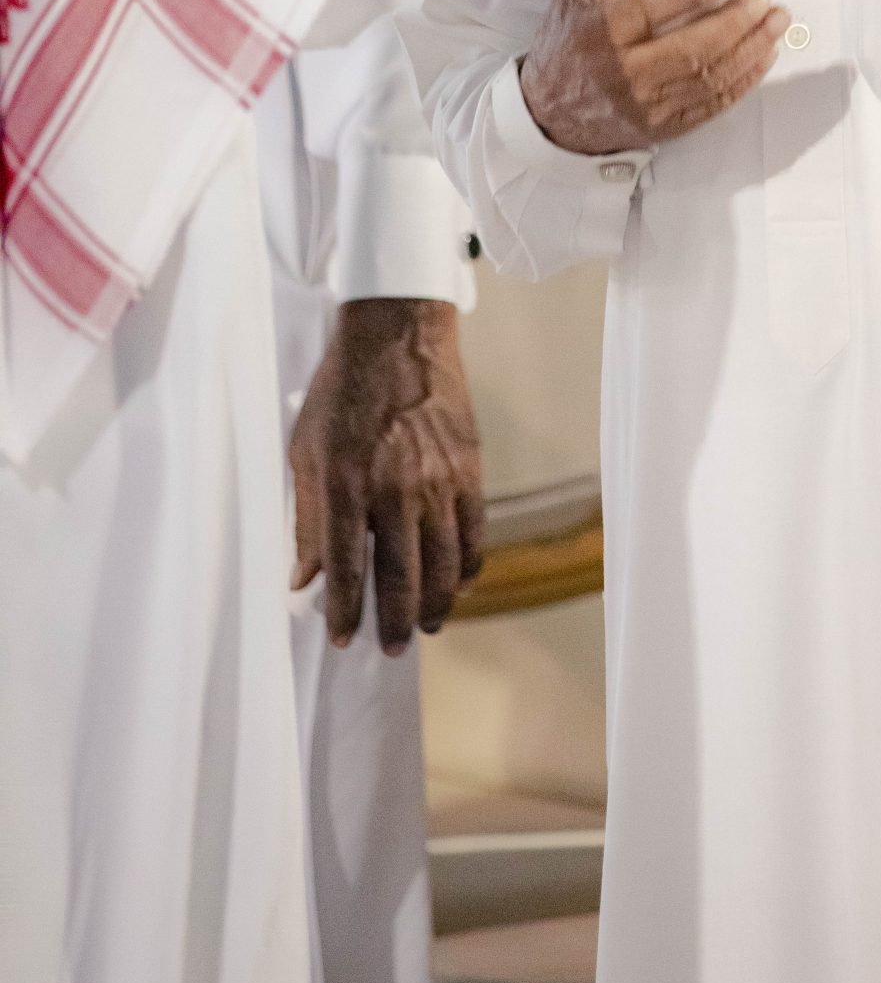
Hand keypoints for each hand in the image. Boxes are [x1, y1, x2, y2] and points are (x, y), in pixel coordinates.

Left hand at [289, 298, 483, 653]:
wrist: (399, 334)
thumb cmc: (340, 391)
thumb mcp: (304, 450)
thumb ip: (307, 519)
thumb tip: (302, 579)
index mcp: (347, 483)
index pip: (346, 568)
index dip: (344, 611)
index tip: (342, 639)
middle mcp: (396, 489)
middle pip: (401, 576)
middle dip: (394, 622)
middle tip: (391, 648)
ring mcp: (439, 480)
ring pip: (444, 563)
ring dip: (435, 604)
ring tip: (426, 626)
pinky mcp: (469, 468)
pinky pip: (475, 531)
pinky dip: (469, 565)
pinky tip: (459, 584)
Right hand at [519, 0, 789, 154]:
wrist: (549, 115)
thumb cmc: (568, 39)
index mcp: (599, 34)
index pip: (646, 14)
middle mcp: (622, 75)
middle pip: (689, 51)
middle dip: (734, 25)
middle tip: (764, 1)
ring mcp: (645, 106)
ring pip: (707, 79)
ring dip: (749, 51)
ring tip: (776, 22)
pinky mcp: (663, 128)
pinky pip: (711, 106)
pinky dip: (743, 81)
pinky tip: (764, 56)